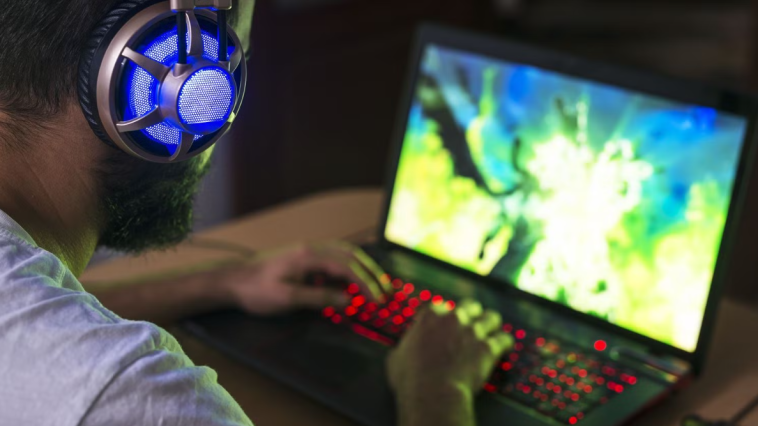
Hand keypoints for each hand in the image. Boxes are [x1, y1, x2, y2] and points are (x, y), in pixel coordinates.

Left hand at [217, 241, 387, 315]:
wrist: (231, 281)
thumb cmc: (255, 290)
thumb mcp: (287, 298)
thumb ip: (320, 298)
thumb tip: (348, 299)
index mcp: (308, 256)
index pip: (346, 267)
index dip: (365, 284)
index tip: (377, 300)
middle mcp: (311, 249)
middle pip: (351, 255)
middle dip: (371, 273)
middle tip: (386, 291)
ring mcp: (307, 251)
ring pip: (344, 253)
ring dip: (362, 268)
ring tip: (375, 284)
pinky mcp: (303, 257)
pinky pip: (333, 258)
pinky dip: (348, 268)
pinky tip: (351, 281)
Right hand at [387, 299, 512, 414]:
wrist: (432, 393)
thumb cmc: (410, 378)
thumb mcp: (396, 357)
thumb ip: (404, 346)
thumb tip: (402, 351)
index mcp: (430, 315)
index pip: (441, 305)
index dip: (444, 315)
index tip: (444, 324)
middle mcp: (453, 317)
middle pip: (470, 305)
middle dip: (472, 313)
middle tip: (472, 323)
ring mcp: (473, 331)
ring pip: (491, 317)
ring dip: (491, 324)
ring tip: (492, 330)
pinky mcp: (488, 347)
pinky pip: (505, 338)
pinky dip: (505, 343)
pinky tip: (504, 346)